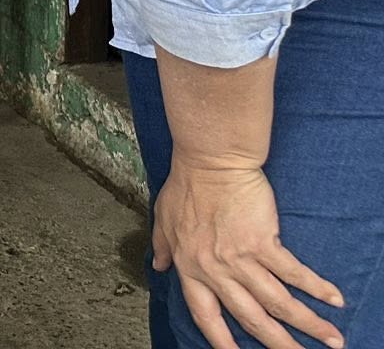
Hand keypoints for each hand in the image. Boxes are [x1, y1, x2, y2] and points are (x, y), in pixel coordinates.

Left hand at [152, 161, 343, 348]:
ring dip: (308, 325)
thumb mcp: (164, 217)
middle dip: (279, 343)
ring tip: (331, 340)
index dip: (220, 340)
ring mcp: (240, 259)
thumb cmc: (187, 184)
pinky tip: (333, 299)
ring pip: (278, 303)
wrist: (210, 161)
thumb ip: (163, 245)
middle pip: (251, 318)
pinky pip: (294, 273)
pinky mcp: (263, 243)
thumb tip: (158, 266)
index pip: (205, 315)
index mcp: (190, 267)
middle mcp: (216, 270)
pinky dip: (316, 288)